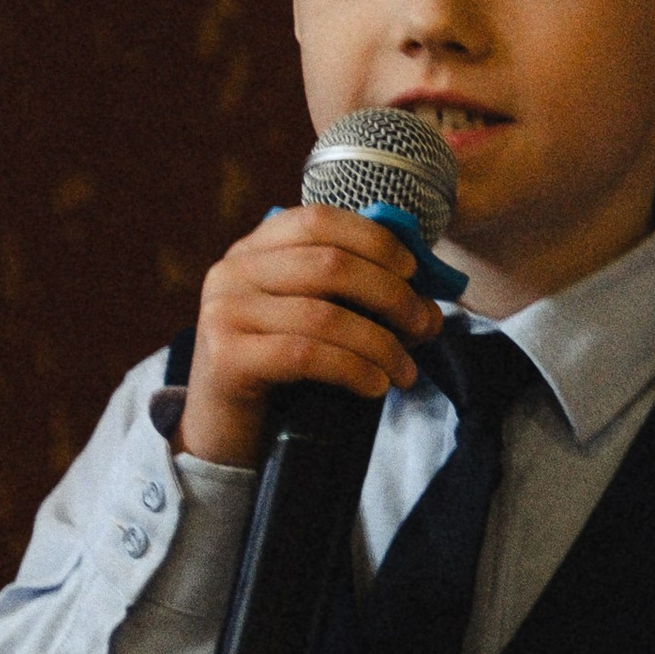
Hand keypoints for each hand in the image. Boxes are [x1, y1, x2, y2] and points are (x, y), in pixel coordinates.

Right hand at [176, 206, 440, 466]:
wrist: (224, 433)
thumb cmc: (279, 373)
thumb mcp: (316, 324)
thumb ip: (361, 303)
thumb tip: (430, 310)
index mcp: (254, 249)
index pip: (319, 220)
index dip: (374, 241)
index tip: (412, 273)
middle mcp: (233, 271)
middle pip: (329, 264)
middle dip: (390, 294)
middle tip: (422, 325)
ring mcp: (225, 312)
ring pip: (324, 315)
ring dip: (380, 344)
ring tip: (405, 372)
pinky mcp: (226, 357)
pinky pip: (306, 355)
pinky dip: (353, 369)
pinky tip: (375, 386)